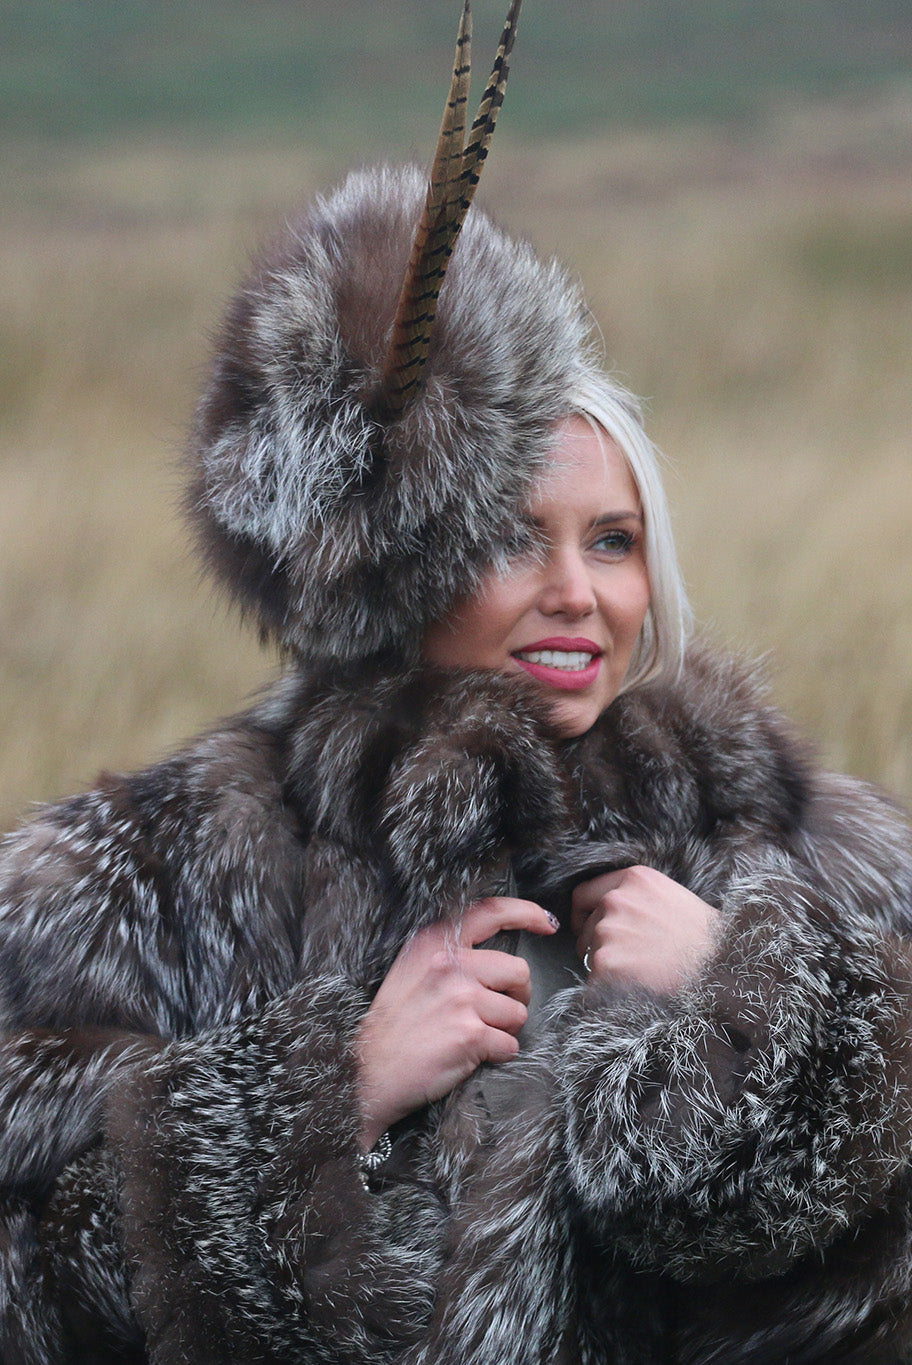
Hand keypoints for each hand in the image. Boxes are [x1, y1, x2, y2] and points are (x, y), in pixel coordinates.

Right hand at [356, 898, 557, 1149]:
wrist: (368, 1071)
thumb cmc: (393, 1025)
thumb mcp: (412, 969)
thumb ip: (449, 953)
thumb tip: (492, 952)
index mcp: (434, 942)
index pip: (491, 911)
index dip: (526, 913)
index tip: (546, 922)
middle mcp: (449, 964)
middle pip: (517, 970)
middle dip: (517, 994)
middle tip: (497, 1011)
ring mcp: (461, 998)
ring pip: (517, 1012)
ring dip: (504, 1029)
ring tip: (475, 1036)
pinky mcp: (470, 1034)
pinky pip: (509, 1044)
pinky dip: (497, 1054)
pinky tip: (471, 1055)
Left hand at [571, 865, 719, 994]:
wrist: (722, 969)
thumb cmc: (705, 939)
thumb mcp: (672, 897)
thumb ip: (638, 897)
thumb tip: (611, 910)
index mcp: (634, 879)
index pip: (584, 894)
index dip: (585, 914)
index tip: (590, 927)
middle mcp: (616, 900)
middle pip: (589, 927)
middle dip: (601, 944)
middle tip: (633, 959)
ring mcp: (609, 931)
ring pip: (591, 954)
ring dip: (608, 966)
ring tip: (643, 973)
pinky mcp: (606, 963)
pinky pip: (594, 981)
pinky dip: (607, 990)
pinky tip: (635, 988)